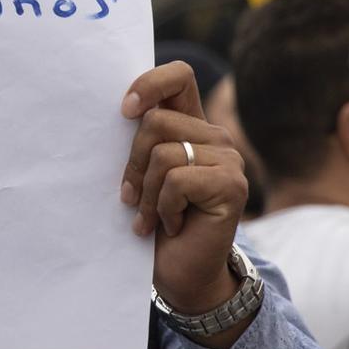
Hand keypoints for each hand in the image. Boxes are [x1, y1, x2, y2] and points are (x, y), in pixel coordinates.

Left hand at [120, 63, 248, 317]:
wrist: (180, 273)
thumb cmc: (153, 223)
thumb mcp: (140, 175)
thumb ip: (139, 141)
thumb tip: (117, 110)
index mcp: (191, 126)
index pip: (178, 76)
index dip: (149, 83)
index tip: (123, 111)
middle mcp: (215, 137)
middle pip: (156, 120)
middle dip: (132, 163)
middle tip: (131, 197)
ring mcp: (229, 160)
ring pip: (163, 153)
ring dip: (146, 193)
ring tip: (150, 217)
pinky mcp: (231, 186)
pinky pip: (176, 181)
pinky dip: (163, 208)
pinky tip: (173, 225)